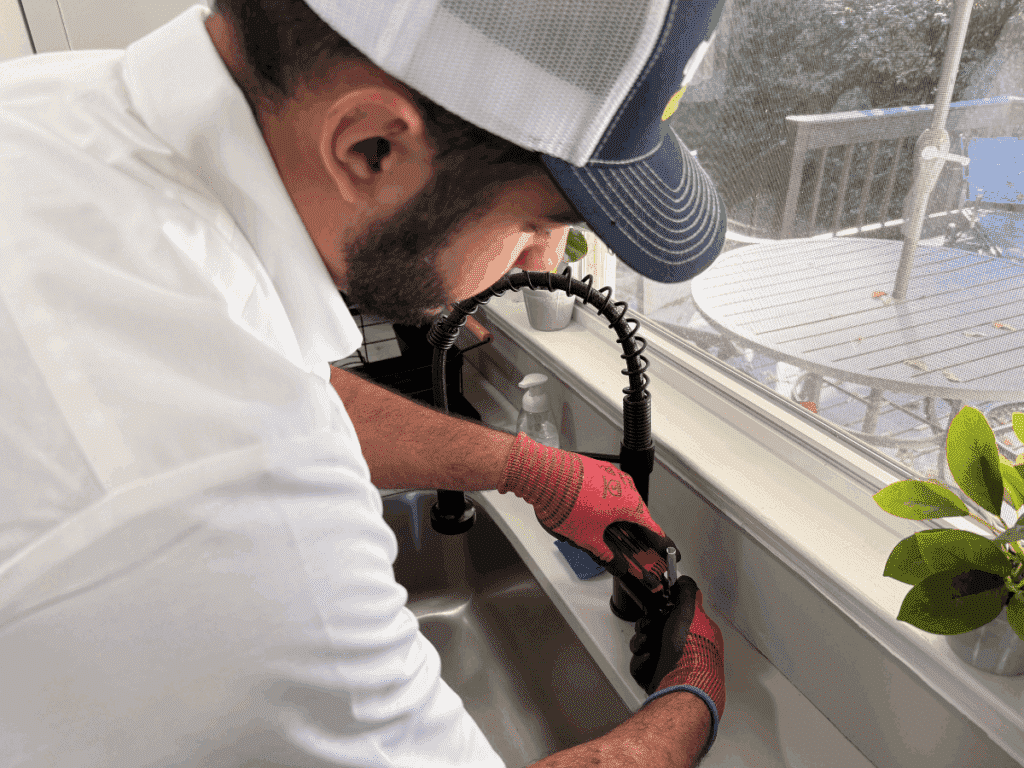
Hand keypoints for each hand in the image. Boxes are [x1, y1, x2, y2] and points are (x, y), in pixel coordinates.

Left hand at [497, 432, 675, 591]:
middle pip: (634, 509)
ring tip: (597, 523)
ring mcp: (610, 474)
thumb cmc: (568, 502)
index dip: (655, 537)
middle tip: (623, 537)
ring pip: (618, 496)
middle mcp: (624, 486)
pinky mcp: (595, 467)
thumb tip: (609, 559)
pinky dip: (600, 497)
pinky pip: (604, 485)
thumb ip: (602, 551)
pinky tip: (586, 506)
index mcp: (629, 504)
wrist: (546, 475)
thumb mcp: (587, 537)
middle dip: (629, 525)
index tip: (661, 543)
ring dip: (612, 510)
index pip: (650, 524)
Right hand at [629, 576, 725, 751]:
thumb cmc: (691, 651)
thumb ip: (686, 592)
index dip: (661, 608)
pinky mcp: (657, 677)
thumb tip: (683, 580)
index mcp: (695, 630)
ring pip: (644, 644)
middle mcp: (683, 647)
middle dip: (647, 626)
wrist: (681, 686)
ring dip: (642, 644)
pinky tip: (650, 662)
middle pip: (654, 627)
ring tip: (649, 648)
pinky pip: (640, 663)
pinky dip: (642, 662)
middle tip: (651, 629)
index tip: (657, 607)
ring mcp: (670, 663)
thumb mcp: (690, 611)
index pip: (672, 613)